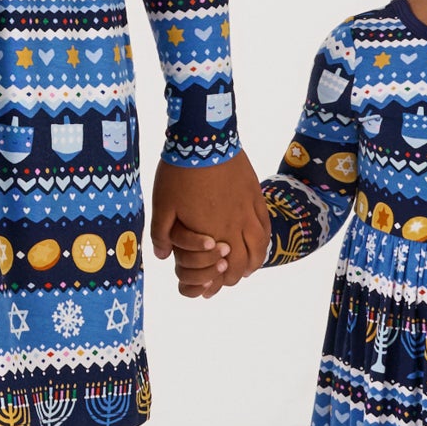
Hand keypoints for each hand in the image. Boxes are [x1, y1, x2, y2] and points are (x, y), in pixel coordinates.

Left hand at [150, 150, 269, 295]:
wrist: (203, 138)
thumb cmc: (179, 173)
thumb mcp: (162, 206)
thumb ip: (161, 235)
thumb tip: (162, 256)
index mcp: (210, 233)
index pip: (220, 270)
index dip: (216, 283)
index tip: (211, 287)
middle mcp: (233, 226)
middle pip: (242, 262)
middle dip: (235, 275)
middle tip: (228, 278)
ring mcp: (247, 210)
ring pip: (259, 245)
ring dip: (254, 261)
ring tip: (248, 267)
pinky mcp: (255, 195)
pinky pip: (265, 224)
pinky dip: (264, 240)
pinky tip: (259, 241)